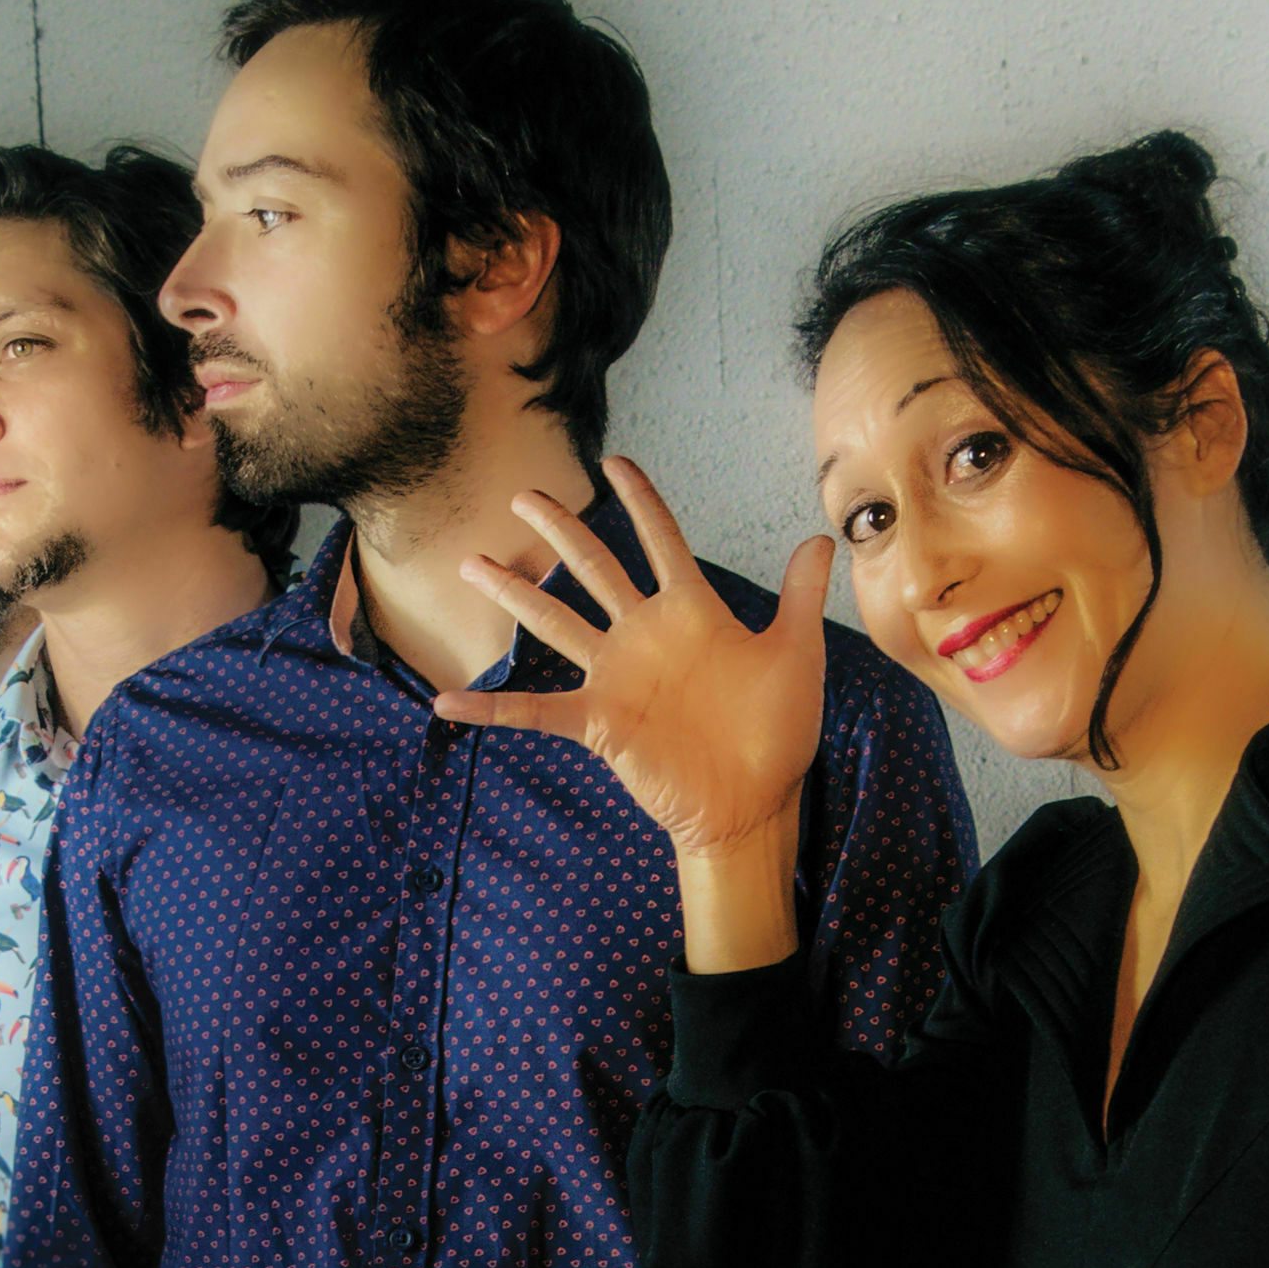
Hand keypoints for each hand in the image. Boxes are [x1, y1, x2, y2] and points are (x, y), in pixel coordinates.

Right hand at [433, 457, 833, 858]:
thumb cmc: (778, 734)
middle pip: (593, 565)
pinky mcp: (598, 721)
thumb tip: (822, 537)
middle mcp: (645, 634)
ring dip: (512, 593)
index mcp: (692, 611)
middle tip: (522, 496)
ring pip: (555, 621)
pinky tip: (446, 705)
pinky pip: (534, 709)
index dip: (640, 499)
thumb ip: (800, 596)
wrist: (753, 804)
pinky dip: (490, 709)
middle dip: (558, 528)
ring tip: (470, 563)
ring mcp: (616, 676)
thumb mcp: (796, 655)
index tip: (615, 462)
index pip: (661, 539)